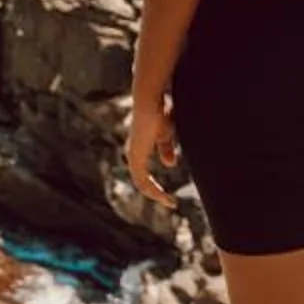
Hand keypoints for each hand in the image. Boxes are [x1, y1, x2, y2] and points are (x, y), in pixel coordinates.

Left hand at [126, 90, 177, 204]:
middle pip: (141, 180)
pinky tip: (163, 195)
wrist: (151, 101)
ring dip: (156, 194)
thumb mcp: (167, 133)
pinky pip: (141, 180)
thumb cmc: (160, 111)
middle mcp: (133, 153)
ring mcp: (133, 155)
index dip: (155, 186)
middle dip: (155, 193)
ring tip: (170, 202)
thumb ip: (166, 147)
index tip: (170, 196)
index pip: (143, 173)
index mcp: (140, 148)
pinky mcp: (136, 156)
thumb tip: (169, 165)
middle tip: (170, 203)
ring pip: (141, 183)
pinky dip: (152, 190)